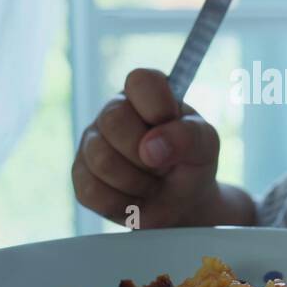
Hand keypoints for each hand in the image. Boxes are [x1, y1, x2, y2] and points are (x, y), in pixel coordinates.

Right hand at [72, 67, 223, 228]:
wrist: (182, 205)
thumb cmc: (192, 164)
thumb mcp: (205, 146)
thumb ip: (188, 136)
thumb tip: (151, 147)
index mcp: (147, 93)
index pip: (140, 80)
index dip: (157, 107)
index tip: (170, 125)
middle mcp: (114, 111)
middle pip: (114, 121)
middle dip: (147, 154)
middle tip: (164, 165)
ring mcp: (92, 142)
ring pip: (101, 159)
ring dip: (138, 182)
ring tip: (152, 184)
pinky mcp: (81, 175)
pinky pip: (93, 191)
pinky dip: (123, 203)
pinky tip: (135, 198)